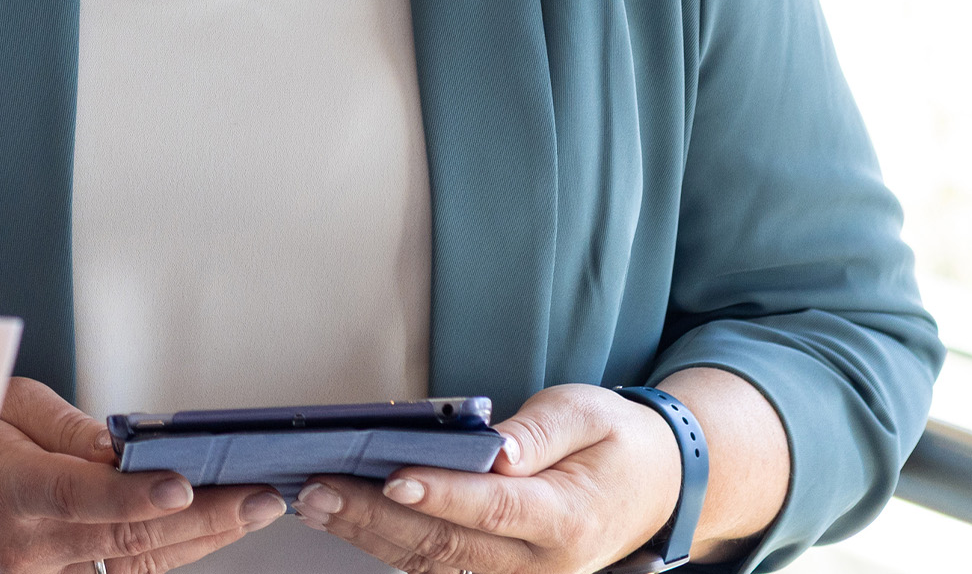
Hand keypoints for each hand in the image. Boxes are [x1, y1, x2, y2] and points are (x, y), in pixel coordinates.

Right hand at [0, 377, 287, 573]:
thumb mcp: (7, 404)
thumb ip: (64, 424)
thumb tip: (118, 446)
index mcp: (12, 490)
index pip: (79, 495)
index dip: (134, 495)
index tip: (183, 485)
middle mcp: (27, 546)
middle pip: (124, 540)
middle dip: (202, 519)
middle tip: (259, 497)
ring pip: (132, 569)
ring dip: (199, 542)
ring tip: (251, 512)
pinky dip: (166, 555)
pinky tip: (207, 533)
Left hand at [294, 384, 679, 573]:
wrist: (653, 489)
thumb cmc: (616, 444)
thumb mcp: (589, 414)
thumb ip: (539, 431)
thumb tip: (493, 449)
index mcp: (567, 518)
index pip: (495, 508)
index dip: (441, 493)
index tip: (393, 473)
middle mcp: (540, 564)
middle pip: (448, 546)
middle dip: (376, 517)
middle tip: (321, 488)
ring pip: (432, 564)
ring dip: (369, 534)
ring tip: (318, 502)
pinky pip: (437, 567)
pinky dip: (388, 544)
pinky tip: (349, 519)